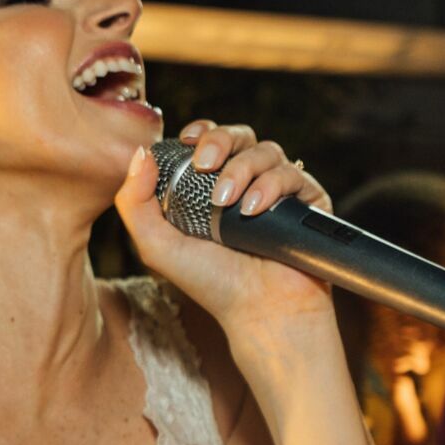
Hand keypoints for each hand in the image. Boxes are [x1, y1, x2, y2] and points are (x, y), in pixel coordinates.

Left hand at [113, 120, 333, 338]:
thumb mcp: (156, 245)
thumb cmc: (210, 283)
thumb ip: (135, 202)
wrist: (258, 312)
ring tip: (228, 204)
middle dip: (220, 140)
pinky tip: (254, 210)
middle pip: (240, 136)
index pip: (211, 141)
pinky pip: (296, 174)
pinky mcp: (309, 203)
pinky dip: (272, 186)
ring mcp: (280, 193)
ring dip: (243, 169)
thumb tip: (140, 153)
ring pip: (267, 150)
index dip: (202, 132)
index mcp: (212, 188)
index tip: (188, 140)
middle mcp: (248, 184)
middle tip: (204, 163)